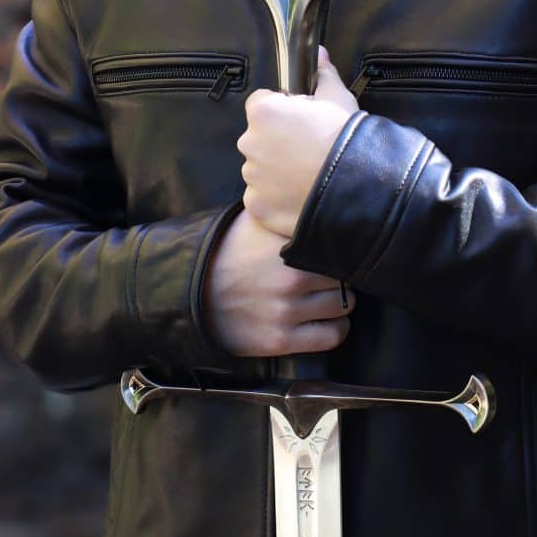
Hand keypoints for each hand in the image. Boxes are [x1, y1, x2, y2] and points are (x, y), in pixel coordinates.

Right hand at [202, 206, 352, 356]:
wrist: (190, 292)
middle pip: (346, 277)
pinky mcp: (281, 340)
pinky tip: (326, 320)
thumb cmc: (227, 252)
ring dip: (341, 302)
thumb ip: (285, 211)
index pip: (339, 246)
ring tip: (328, 297)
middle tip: (331, 275)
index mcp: (286, 246)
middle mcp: (290, 278)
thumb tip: (316, 195)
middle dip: (342, 275)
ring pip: (345, 307)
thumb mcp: (253, 221)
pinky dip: (336, 328)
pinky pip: (332, 336)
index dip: (342, 249)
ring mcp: (286, 311)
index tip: (340, 251)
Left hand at [237, 45, 359, 236]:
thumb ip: (322, 74)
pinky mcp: (256, 205)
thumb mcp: (338, 98)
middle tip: (308, 150)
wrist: (357, 186)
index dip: (283, 110)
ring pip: (260, 169)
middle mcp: (249, 142)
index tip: (302, 121)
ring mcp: (251, 177)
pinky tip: (300, 195)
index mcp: (263, 111)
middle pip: (259, 137)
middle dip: (277, 141)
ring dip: (276, 170)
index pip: (261, 103)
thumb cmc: (345, 138)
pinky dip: (276, 198)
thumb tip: (319, 52)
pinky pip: (262, 197)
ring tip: (307, 174)